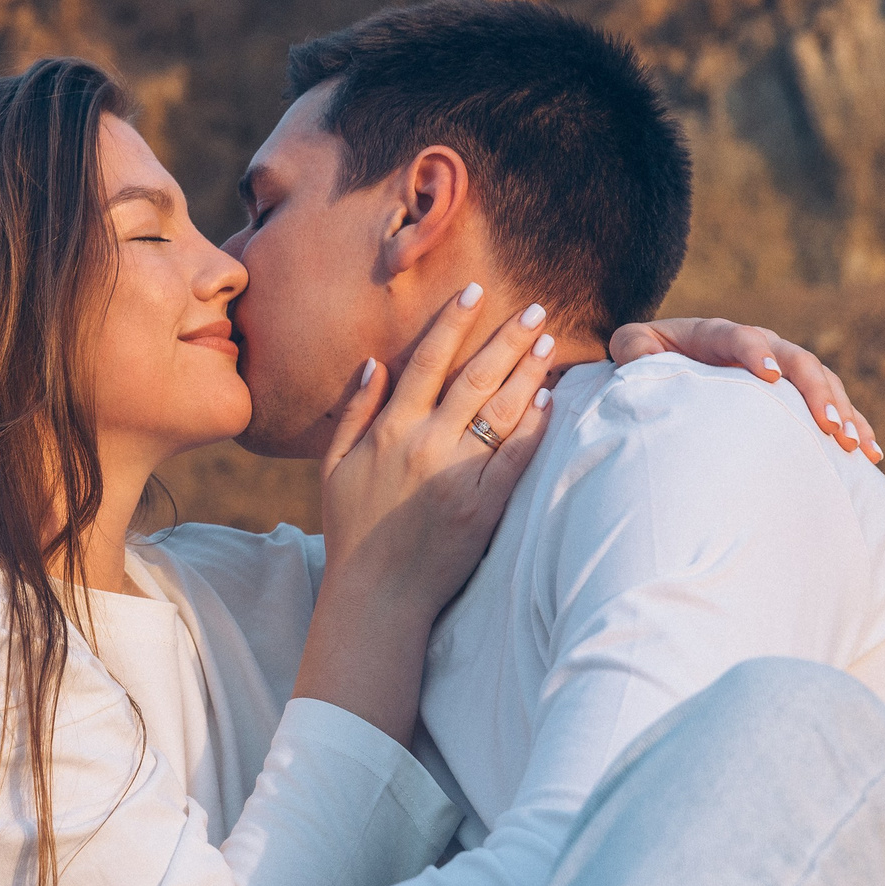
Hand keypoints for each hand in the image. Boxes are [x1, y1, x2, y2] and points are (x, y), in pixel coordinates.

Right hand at [293, 285, 557, 742]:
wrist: (375, 595)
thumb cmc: (351, 532)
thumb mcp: (334, 467)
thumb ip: (353, 412)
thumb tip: (376, 363)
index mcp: (388, 430)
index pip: (427, 360)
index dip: (454, 321)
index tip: (477, 291)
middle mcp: (424, 443)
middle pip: (474, 376)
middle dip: (507, 337)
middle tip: (536, 307)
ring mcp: (456, 474)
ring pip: (500, 409)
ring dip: (528, 372)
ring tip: (550, 343)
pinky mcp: (483, 505)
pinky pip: (515, 456)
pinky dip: (533, 425)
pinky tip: (549, 401)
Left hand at [611, 317, 880, 460]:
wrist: (672, 361)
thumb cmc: (650, 358)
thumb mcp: (634, 347)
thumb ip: (633, 347)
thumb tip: (638, 355)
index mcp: (718, 334)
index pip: (740, 337)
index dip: (755, 351)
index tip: (767, 376)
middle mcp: (761, 346)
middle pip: (797, 360)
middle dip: (816, 391)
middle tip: (829, 425)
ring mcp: (784, 368)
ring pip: (824, 383)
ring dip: (844, 412)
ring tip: (854, 446)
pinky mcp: (797, 393)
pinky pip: (833, 406)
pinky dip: (855, 425)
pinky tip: (870, 454)